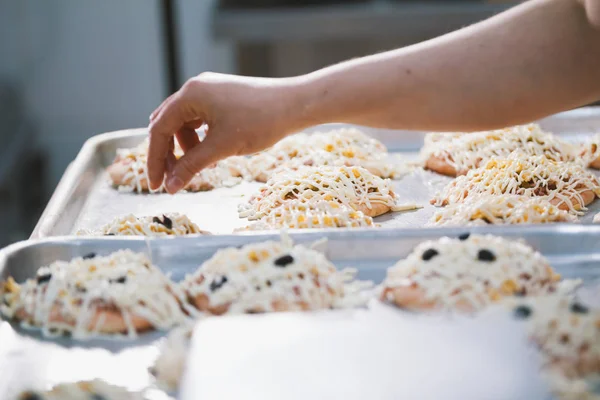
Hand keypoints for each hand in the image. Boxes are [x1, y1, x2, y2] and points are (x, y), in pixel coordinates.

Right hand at [147, 72, 301, 192]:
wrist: (296, 104)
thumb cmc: (260, 121)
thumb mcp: (222, 147)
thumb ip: (192, 166)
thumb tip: (170, 187)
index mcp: (190, 95)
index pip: (159, 129)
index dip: (155, 160)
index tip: (155, 185)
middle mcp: (196, 88)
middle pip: (168, 124)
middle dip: (167, 154)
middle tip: (171, 181)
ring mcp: (210, 90)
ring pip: (185, 124)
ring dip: (186, 148)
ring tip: (202, 166)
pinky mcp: (223, 97)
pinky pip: (201, 120)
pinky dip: (201, 139)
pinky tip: (213, 154)